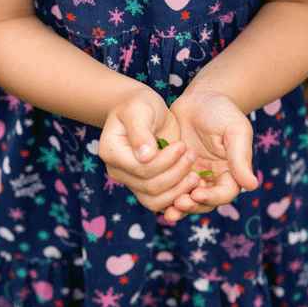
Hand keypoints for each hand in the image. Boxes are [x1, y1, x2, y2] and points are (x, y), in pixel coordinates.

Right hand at [98, 89, 199, 216]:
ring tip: (196, 175)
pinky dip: (178, 196)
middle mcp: (118, 171)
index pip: (141, 168)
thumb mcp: (139, 110)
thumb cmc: (139, 105)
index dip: (165, 161)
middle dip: (176, 174)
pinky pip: (161, 201)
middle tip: (192, 156)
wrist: (142, 110)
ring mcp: (131, 181)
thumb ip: (141, 132)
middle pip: (149, 186)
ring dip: (179, 190)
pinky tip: (192, 184)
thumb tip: (145, 156)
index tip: (181, 145)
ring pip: (154, 200)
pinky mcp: (145, 186)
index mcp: (112, 152)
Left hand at [162, 90, 258, 220]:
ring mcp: (192, 175)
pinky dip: (164, 195)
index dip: (212, 198)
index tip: (197, 195)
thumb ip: (240, 157)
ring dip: (178, 206)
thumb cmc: (221, 110)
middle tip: (179, 203)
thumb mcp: (235, 129)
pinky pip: (170, 188)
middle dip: (192, 206)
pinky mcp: (174, 170)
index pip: (225, 193)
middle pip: (204, 203)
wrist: (198, 98)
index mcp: (231, 172)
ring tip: (169, 208)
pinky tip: (154, 196)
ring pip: (187, 200)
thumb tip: (251, 185)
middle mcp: (212, 178)